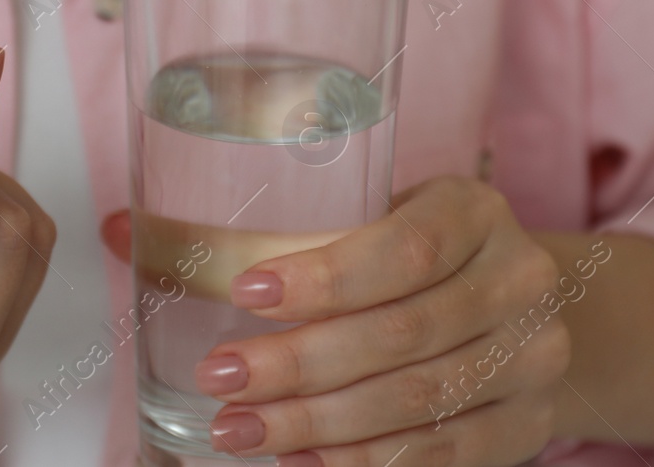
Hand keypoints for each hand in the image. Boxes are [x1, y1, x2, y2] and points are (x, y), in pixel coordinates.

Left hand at [103, 176, 567, 465]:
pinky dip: (366, 463)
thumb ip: (253, 227)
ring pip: (418, 402)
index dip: (326, 276)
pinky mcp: (528, 425)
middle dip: (300, 364)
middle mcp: (516, 280)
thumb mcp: (363, 213)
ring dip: (317, 425)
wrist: (528, 303)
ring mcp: (532, 358)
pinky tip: (299, 461)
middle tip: (221, 377)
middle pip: (402, 333)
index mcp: (472, 211)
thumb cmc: (418, 248)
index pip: (405, 247)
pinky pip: (443, 456)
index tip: (246, 292)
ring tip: (238, 429)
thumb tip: (121, 231)